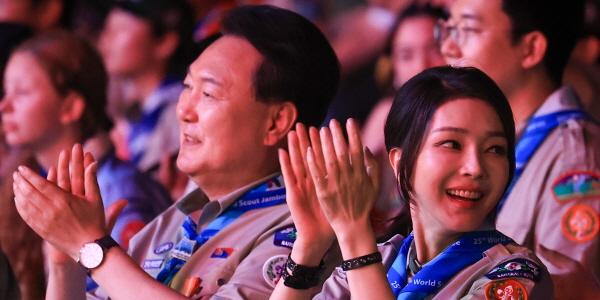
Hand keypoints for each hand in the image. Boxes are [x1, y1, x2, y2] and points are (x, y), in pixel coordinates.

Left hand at [13, 144, 107, 259]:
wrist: (90, 248)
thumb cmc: (95, 222)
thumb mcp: (96, 199)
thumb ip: (92, 179)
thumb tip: (94, 162)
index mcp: (64, 200)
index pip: (41, 184)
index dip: (30, 175)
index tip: (22, 168)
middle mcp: (51, 210)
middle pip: (30, 192)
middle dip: (21, 181)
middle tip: (16, 173)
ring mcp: (45, 222)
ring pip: (25, 204)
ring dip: (18, 192)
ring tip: (15, 184)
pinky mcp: (42, 231)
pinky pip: (26, 216)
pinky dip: (20, 206)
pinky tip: (18, 200)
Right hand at [279, 123, 334, 256]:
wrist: (317, 235)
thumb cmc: (330, 215)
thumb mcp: (339, 195)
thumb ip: (345, 180)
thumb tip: (354, 166)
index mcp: (322, 180)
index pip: (322, 158)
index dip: (322, 143)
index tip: (324, 128)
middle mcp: (309, 180)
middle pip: (308, 156)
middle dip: (306, 140)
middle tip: (304, 124)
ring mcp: (300, 186)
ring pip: (297, 162)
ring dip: (294, 147)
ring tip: (292, 132)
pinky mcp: (293, 194)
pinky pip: (289, 177)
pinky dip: (285, 165)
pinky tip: (282, 152)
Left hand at [306, 119, 379, 239]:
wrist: (352, 226)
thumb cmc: (363, 204)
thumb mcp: (374, 185)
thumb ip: (373, 166)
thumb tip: (366, 148)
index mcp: (360, 175)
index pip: (357, 150)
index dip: (353, 134)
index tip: (350, 121)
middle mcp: (348, 178)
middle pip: (342, 153)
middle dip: (337, 136)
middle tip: (332, 122)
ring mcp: (335, 185)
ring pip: (329, 161)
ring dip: (324, 145)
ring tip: (320, 130)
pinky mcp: (324, 193)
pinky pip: (317, 175)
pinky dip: (313, 163)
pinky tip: (308, 150)